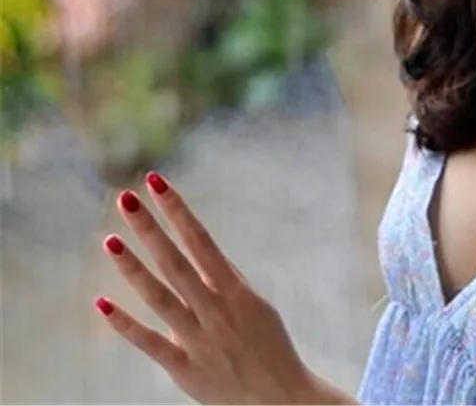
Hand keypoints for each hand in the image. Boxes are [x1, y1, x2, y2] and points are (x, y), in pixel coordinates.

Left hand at [95, 172, 316, 404]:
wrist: (282, 399)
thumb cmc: (270, 347)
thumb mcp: (256, 305)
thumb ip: (226, 281)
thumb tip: (201, 253)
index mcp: (235, 290)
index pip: (200, 239)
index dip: (178, 210)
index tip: (156, 183)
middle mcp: (214, 309)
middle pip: (174, 262)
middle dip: (150, 228)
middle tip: (125, 197)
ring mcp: (197, 339)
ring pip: (159, 297)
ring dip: (132, 268)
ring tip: (109, 239)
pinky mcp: (184, 369)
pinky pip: (149, 343)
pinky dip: (125, 324)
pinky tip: (102, 302)